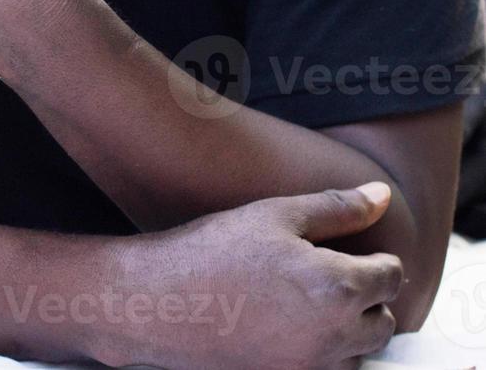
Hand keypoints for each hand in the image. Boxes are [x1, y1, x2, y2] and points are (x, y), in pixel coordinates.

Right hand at [116, 184, 401, 369]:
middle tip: (327, 277)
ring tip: (307, 304)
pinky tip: (287, 328)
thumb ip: (336, 207)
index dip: (375, 259)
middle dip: (366, 299)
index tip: (349, 252)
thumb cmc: (210, 251)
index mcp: (338, 286)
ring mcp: (311, 366)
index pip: (391, 276)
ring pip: (359, 352)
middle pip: (383, 322)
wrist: (155, 301)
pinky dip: (320, 353)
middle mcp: (334, 334)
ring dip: (347, 331)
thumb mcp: (273, 215)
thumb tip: (381, 194)